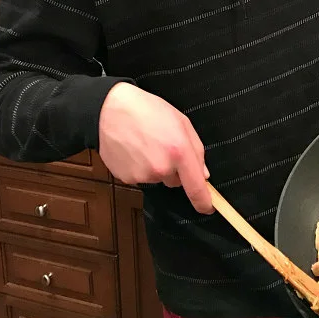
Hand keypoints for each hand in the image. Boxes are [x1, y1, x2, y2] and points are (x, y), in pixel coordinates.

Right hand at [99, 82, 212, 213]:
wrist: (111, 109)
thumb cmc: (147, 110)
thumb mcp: (181, 121)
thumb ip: (197, 149)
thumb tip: (203, 173)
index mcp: (179, 151)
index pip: (196, 187)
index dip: (204, 201)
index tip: (208, 208)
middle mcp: (162, 168)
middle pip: (176, 181)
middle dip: (175, 168)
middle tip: (164, 145)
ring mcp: (143, 175)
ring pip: (158, 178)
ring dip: (156, 166)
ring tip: (146, 143)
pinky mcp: (127, 178)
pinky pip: (141, 177)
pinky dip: (140, 167)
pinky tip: (135, 149)